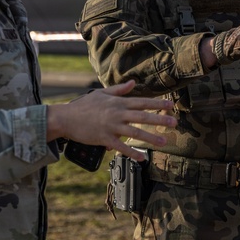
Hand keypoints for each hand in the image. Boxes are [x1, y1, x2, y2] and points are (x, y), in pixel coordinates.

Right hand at [47, 80, 176, 160]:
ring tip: (164, 141)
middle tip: (174, 122)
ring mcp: (111, 127)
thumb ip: (119, 90)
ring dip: (150, 137)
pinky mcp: (104, 139)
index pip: (141, 102)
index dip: (157, 103)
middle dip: (160, 119)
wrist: (66, 118)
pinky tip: (142, 157)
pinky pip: (121, 146)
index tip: (170, 105)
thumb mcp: (101, 93)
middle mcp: (117, 114)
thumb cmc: (83, 106)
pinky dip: (132, 152)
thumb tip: (133, 83)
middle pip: (142, 116)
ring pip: (135, 132)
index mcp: (118, 103)